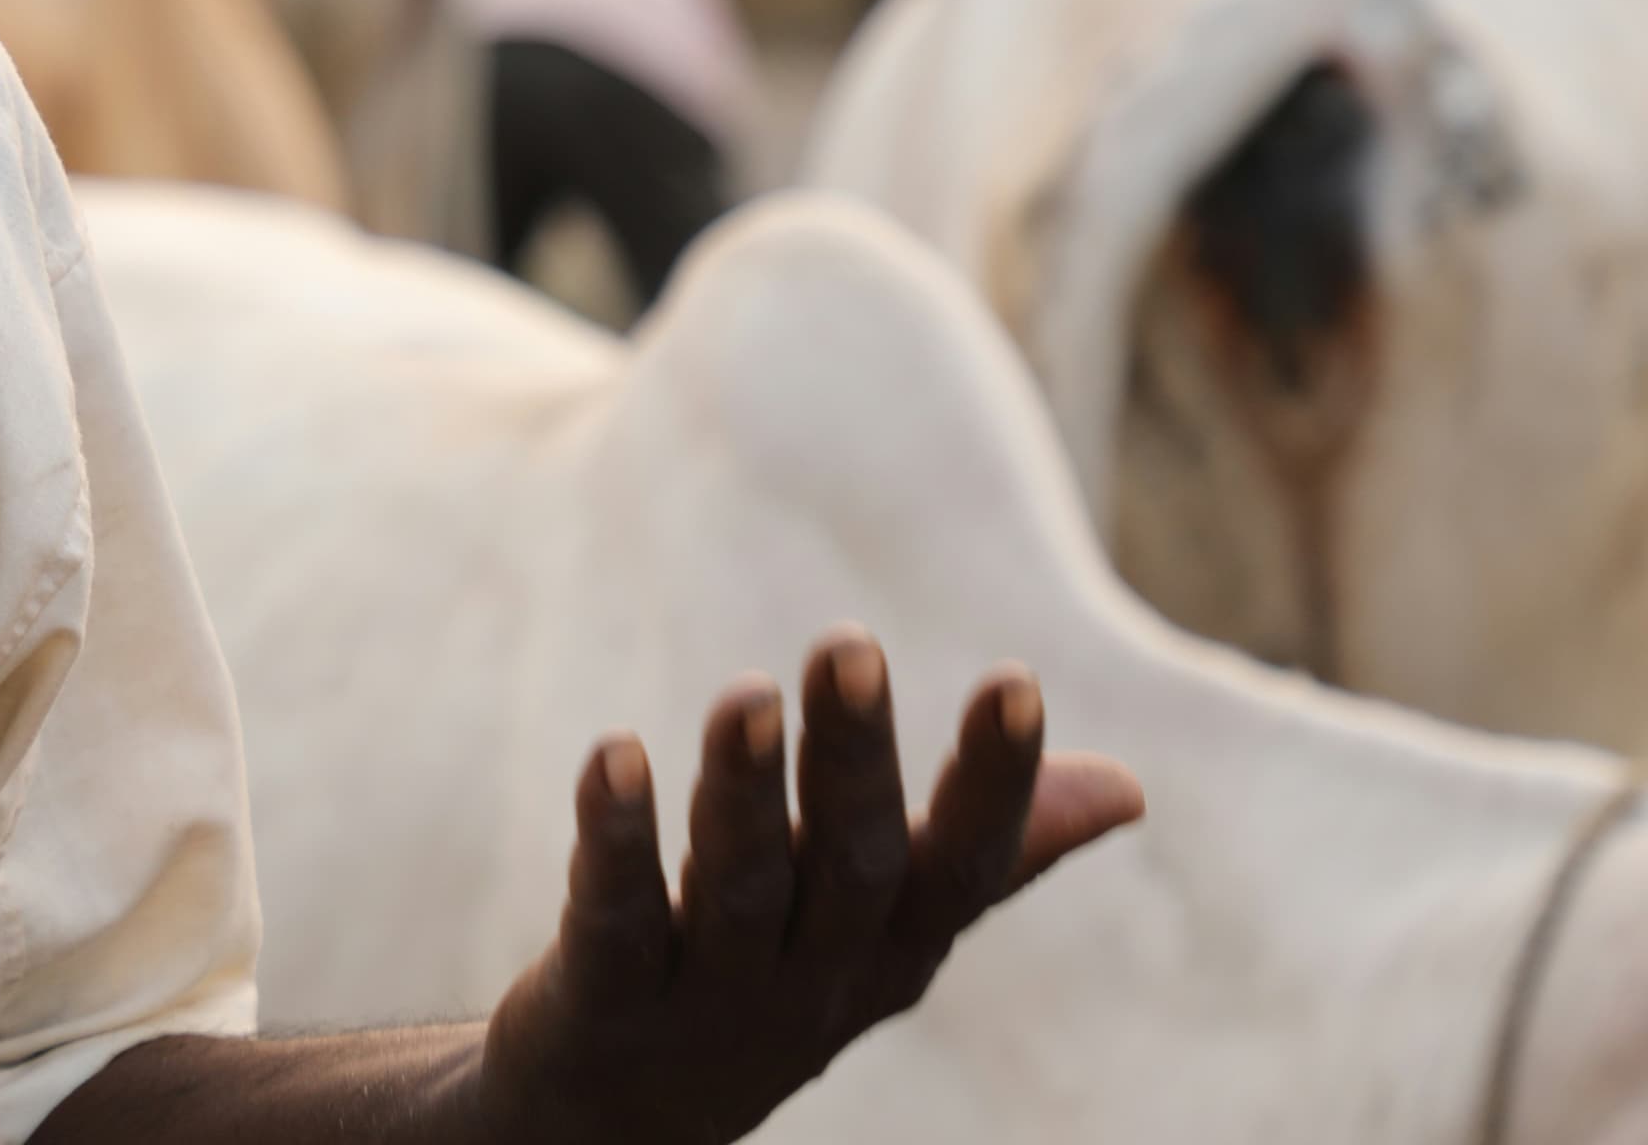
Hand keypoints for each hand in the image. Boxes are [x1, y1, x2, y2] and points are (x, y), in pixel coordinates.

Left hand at [473, 627, 1143, 1144]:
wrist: (624, 1122)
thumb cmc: (775, 983)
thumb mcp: (886, 928)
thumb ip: (991, 853)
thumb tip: (1128, 788)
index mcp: (895, 946)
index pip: (964, 868)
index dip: (995, 785)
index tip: (1016, 680)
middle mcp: (818, 974)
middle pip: (850, 865)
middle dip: (855, 758)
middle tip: (849, 641)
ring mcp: (715, 997)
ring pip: (740, 891)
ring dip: (744, 791)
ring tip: (745, 694)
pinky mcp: (608, 1000)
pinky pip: (617, 917)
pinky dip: (617, 840)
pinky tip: (613, 754)